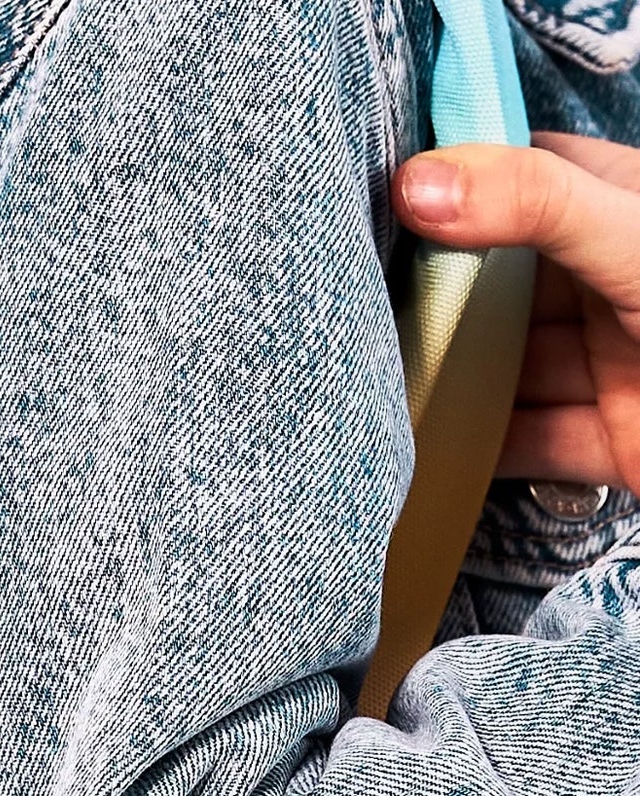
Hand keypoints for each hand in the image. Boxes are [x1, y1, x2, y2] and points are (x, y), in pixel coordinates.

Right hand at [395, 133, 639, 491]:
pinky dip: (474, 455)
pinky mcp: (610, 440)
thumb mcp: (638, 240)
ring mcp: (609, 364)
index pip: (525, 178)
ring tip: (364, 384)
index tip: (372, 203)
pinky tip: (413, 449)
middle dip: (433, 300)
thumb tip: (415, 180)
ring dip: (445, 384)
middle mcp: (612, 284)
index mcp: (629, 209)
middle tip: (348, 305)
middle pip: (501, 286)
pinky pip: (525, 445)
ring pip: (507, 371)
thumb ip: (534, 206)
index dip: (453, 184)